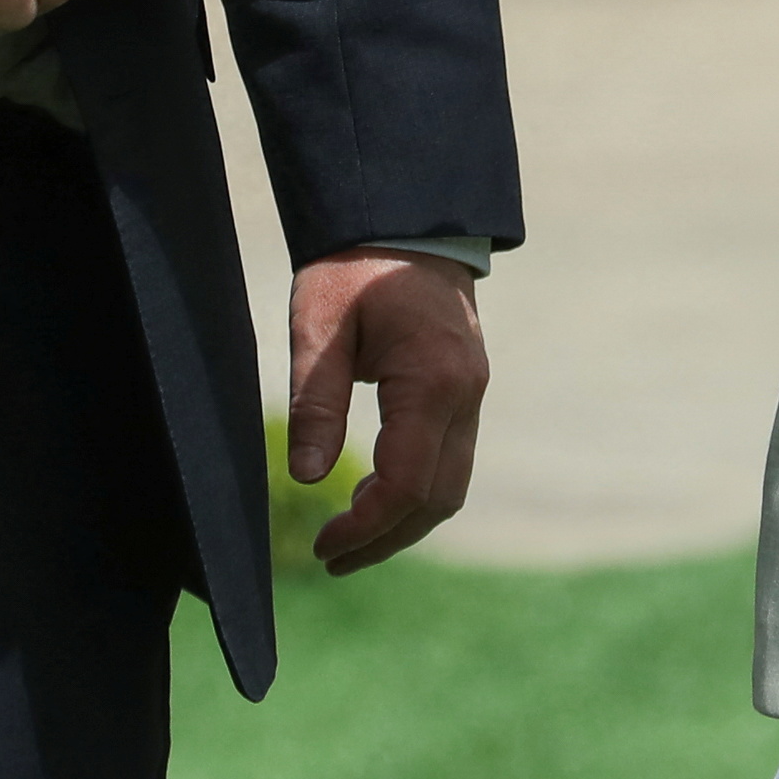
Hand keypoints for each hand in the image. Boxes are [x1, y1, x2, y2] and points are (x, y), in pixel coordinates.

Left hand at [283, 248, 486, 573]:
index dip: (366, 527)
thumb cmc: (354, 267)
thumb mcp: (320, 327)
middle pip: (438, 499)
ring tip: (349, 535)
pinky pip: (451, 460)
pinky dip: (417, 490)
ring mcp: (474, 392)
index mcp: (431, 380)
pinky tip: (375, 492)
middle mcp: (466, 393)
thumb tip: (305, 476)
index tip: (323, 546)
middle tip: (332, 557)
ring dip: (404, 520)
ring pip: (451, 485)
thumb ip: (316, 401)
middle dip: (386, 538)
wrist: (405, 221)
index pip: (406, 483)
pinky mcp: (467, 390)